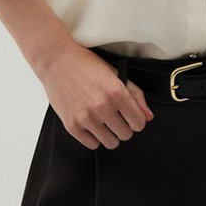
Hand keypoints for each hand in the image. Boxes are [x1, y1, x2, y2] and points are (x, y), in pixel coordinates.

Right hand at [39, 42, 153, 150]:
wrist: (57, 61)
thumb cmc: (87, 64)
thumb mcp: (115, 73)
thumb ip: (135, 95)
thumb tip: (148, 116)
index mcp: (117, 92)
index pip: (139, 122)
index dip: (137, 119)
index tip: (131, 116)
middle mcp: (103, 107)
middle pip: (126, 135)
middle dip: (123, 126)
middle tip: (115, 115)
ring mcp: (86, 118)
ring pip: (111, 143)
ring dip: (110, 133)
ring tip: (103, 120)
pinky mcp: (72, 126)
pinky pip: (92, 144)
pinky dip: (94, 136)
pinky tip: (91, 122)